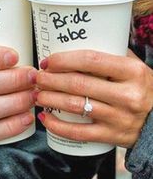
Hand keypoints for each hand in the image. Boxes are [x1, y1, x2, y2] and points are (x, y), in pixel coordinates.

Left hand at [36, 49, 152, 147]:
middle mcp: (128, 95)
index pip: (91, 60)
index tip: (48, 61)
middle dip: (51, 80)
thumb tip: (79, 42)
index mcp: (132, 71)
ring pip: (76, 106)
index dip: (64, 59)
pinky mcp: (112, 136)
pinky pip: (79, 133)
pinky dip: (58, 126)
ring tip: (37, 94)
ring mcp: (120, 118)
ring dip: (50, 99)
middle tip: (37, 77)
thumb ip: (113, 54)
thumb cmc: (143, 87)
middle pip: (79, 84)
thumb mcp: (136, 66)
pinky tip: (46, 118)